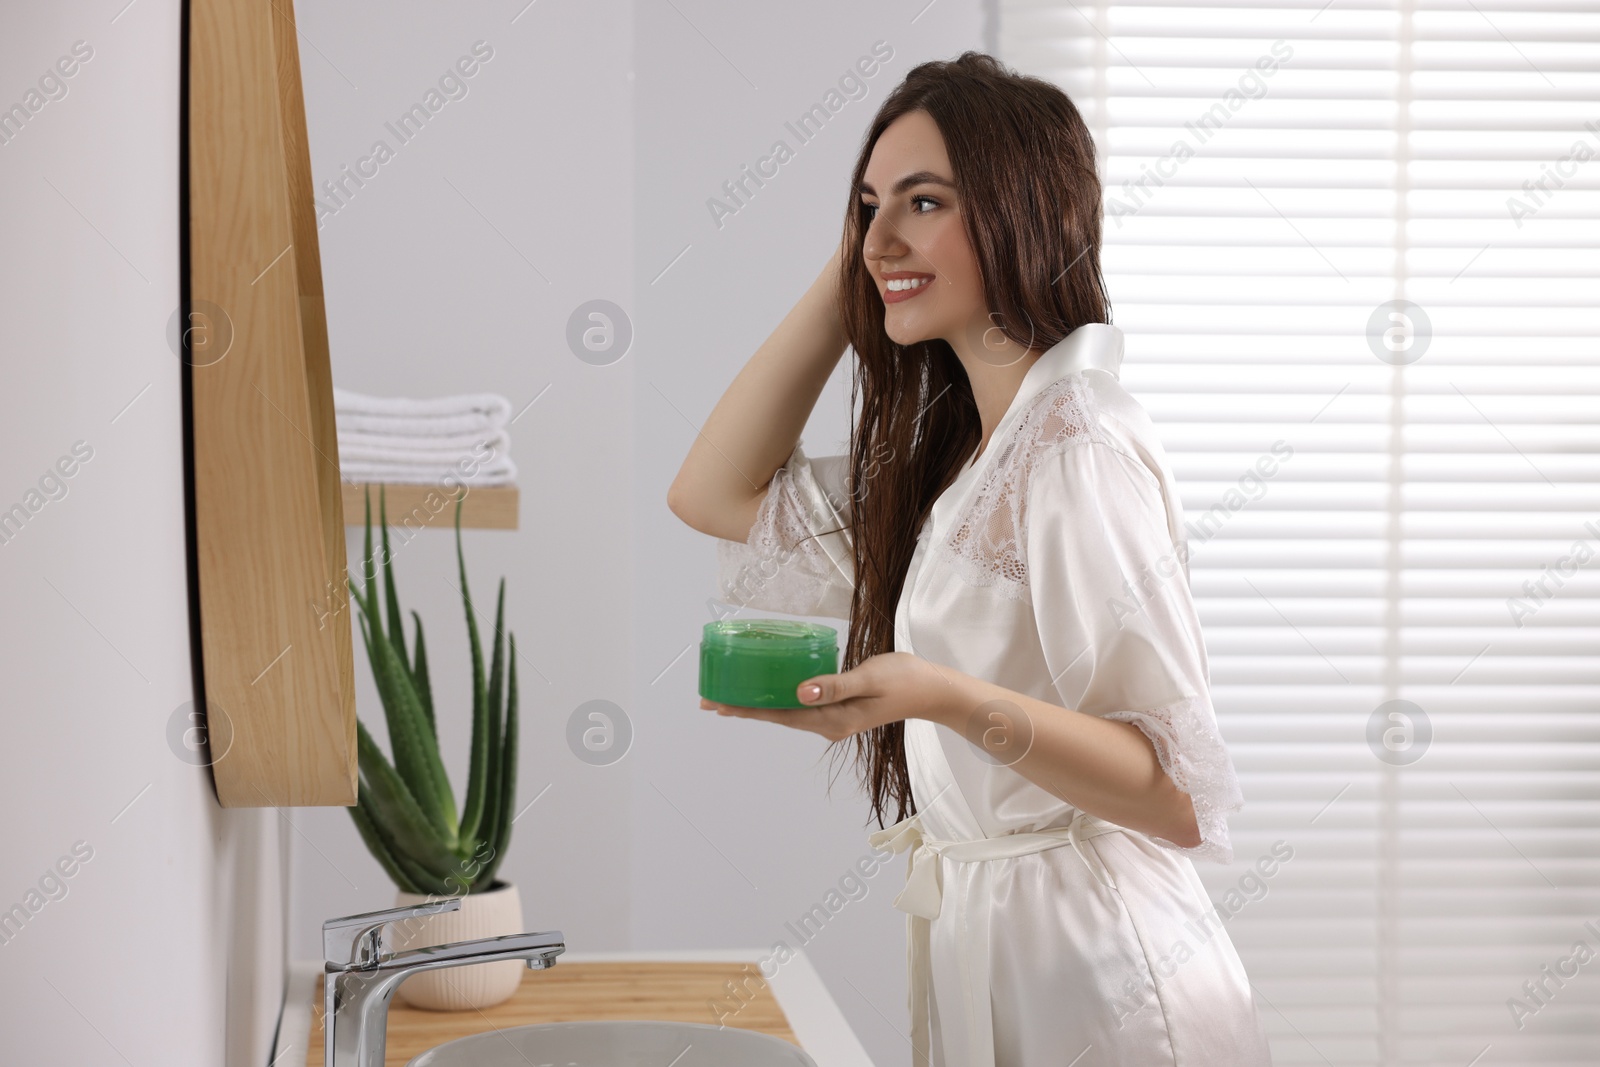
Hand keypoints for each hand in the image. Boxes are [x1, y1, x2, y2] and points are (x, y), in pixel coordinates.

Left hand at [700, 651, 955, 742]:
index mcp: (832, 720)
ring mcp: (833, 719)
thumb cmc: (904, 679)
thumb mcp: (868, 677)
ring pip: (786, 712)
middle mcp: (828, 724)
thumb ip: (834, 685)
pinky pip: (800, 706)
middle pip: (776, 717)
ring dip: (759, 704)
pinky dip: (779, 697)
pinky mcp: (838, 710)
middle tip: (710, 700)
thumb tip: (798, 692)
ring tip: (730, 695)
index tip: (717, 705)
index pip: (778, 715)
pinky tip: (768, 687)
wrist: (932, 690)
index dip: (746, 709)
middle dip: (744, 708)